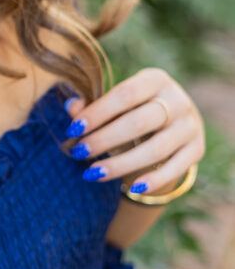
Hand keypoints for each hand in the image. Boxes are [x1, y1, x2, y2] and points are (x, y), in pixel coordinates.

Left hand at [63, 68, 204, 194]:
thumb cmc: (133, 110)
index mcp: (155, 80)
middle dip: (105, 139)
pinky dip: (154, 180)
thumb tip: (71, 107)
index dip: (98, 112)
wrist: (172, 123)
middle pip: (139, 122)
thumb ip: (93, 106)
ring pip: (156, 149)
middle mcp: (178, 100)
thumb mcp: (116, 103)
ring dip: (121, 164)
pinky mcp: (197, 149)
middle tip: (78, 152)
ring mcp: (190, 125)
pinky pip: (176, 168)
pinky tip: (131, 188)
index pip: (125, 94)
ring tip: (92, 173)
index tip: (73, 129)